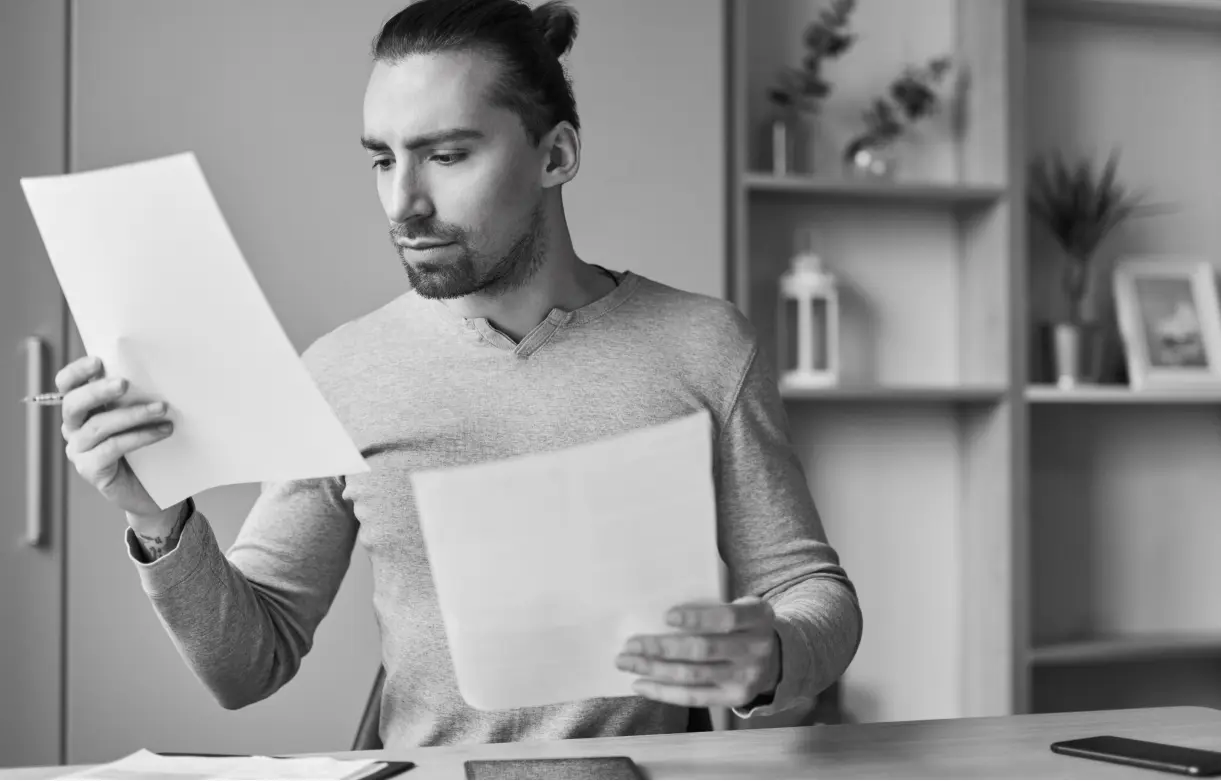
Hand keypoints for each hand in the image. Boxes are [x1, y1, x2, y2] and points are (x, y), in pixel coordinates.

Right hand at [57, 355, 176, 520]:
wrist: (153, 489)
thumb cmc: (147, 445)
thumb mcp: (140, 415)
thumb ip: (135, 395)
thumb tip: (156, 370)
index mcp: (82, 408)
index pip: (67, 385)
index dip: (77, 372)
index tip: (98, 361)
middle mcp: (74, 428)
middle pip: (73, 404)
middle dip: (98, 391)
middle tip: (125, 383)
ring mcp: (79, 450)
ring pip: (98, 426)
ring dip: (132, 414)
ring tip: (162, 408)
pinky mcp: (91, 469)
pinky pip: (112, 448)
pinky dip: (139, 437)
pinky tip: (163, 431)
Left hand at [616, 596, 780, 708]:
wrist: (777, 657)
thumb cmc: (745, 625)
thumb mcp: (741, 606)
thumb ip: (711, 607)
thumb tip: (657, 617)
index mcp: (757, 618)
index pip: (726, 619)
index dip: (696, 618)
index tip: (665, 616)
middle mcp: (755, 649)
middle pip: (702, 650)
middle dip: (660, 648)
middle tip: (629, 644)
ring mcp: (746, 678)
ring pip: (693, 676)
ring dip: (654, 670)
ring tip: (627, 662)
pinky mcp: (734, 699)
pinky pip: (694, 697)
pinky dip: (664, 692)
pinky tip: (642, 684)